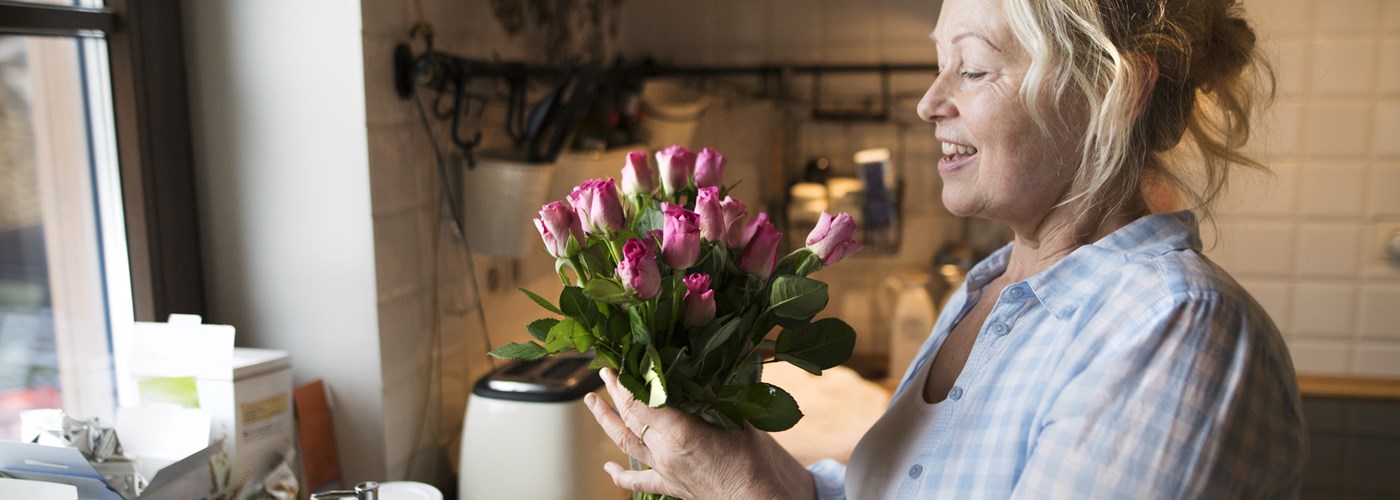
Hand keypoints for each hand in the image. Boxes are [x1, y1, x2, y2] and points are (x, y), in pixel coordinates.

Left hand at [584, 368, 816, 499]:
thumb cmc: (753, 461)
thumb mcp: (736, 419)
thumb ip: (711, 396)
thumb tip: (693, 374)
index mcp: (680, 433)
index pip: (641, 403)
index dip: (627, 383)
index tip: (619, 365)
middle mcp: (665, 452)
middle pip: (630, 419)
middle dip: (615, 394)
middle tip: (605, 372)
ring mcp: (664, 471)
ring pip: (625, 444)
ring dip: (606, 421)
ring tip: (592, 401)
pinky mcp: (669, 486)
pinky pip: (637, 482)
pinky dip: (618, 474)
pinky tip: (606, 467)